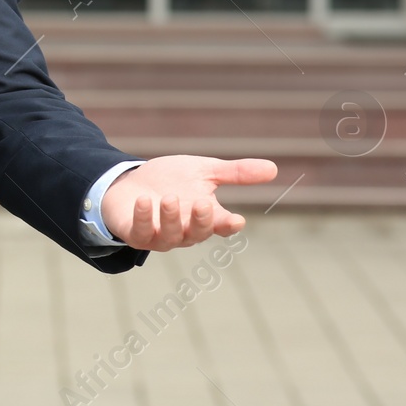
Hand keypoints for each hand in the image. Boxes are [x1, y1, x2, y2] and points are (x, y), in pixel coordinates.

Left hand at [101, 155, 276, 250]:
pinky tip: (144, 201)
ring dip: (170, 218)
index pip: (221, 226)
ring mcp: (158, 235)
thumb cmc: (171, 180)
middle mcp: (183, 231)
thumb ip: (235, 173)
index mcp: (204, 218)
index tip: (236, 220)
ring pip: (169, 236)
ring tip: (169, 198)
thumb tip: (274, 168)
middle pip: (197, 234)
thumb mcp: (204, 171)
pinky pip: (139, 232)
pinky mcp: (134, 233)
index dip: (228, 225)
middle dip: (200, 221)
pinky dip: (142, 218)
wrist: (131, 183)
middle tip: (202, 203)